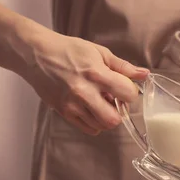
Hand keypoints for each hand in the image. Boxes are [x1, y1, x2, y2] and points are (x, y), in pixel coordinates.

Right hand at [20, 28, 147, 134]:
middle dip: (119, 111)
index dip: (131, 93)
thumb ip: (123, 67)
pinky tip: (91, 108)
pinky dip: (95, 122)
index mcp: (96, 74)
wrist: (35, 54)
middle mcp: (84, 92)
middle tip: (114, 100)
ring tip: (100, 101)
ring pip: (101, 126)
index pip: (128, 94)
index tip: (125, 88)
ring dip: (106, 116)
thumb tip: (144, 74)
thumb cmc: (68, 50)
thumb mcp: (98, 52)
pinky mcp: (64, 112)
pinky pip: (88, 129)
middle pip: (114, 119)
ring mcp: (72, 105)